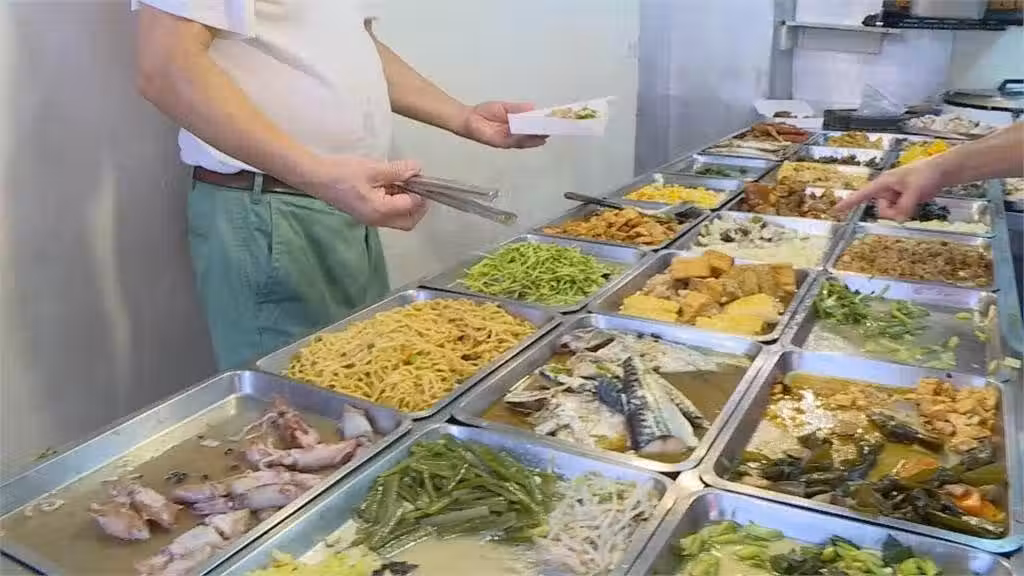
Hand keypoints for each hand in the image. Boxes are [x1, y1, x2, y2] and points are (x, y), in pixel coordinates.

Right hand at [301, 156, 427, 230]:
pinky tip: (392, 185)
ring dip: (406, 203)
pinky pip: (387, 213)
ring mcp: (371, 219)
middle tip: (418, 186)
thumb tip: (417, 169)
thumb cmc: (342, 173)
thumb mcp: (373, 169)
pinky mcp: (366, 213)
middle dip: (418, 206)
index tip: (420, 177)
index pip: (411, 206)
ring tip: (404, 182)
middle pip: (408, 222)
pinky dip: (395, 202)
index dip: (420, 192)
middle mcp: (378, 220)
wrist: (316, 178)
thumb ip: (397, 171)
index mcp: (381, 211)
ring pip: (398, 219)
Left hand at [460, 101, 546, 148]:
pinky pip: (515, 142)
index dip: (541, 125)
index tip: (553, 121)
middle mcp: (513, 134)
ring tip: (547, 133)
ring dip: (536, 138)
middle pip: (531, 135)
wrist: (468, 118)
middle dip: (542, 132)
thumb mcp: (504, 107)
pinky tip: (532, 137)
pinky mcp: (501, 143)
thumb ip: (518, 108)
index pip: (531, 126)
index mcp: (515, 125)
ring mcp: (508, 140)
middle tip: (554, 129)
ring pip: (525, 141)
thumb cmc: (484, 112)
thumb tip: (533, 107)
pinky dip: (524, 140)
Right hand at [834, 159, 944, 220]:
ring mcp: (893, 195)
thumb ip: (905, 205)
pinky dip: (906, 210)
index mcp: (883, 183)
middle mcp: (885, 190)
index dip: (848, 203)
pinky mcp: (900, 199)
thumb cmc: (926, 174)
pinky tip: (916, 200)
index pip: (861, 194)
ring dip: (902, 211)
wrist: (941, 170)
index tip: (834, 210)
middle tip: (909, 204)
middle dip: (894, 212)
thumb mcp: (916, 190)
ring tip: (915, 200)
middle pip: (881, 210)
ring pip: (890, 212)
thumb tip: (899, 219)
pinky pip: (898, 211)